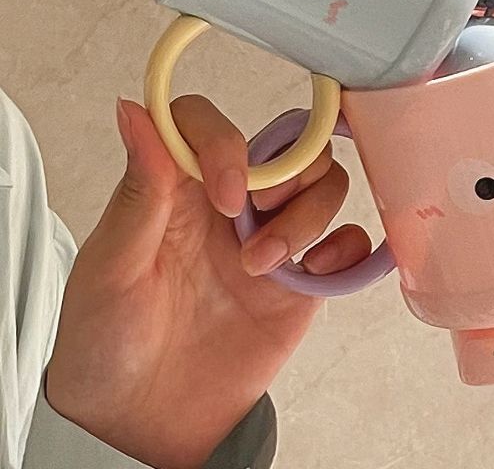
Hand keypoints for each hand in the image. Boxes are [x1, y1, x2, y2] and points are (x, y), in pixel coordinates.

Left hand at [46, 96, 369, 468]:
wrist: (145, 421)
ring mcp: (270, 238)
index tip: (225, 193)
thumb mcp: (112, 268)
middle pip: (287, 144)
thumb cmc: (109, 342)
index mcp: (177, 189)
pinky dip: (346, 249)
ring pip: (324, 184)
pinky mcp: (300, 279)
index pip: (208, 123)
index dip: (225, 142)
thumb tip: (132, 109)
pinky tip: (313, 272)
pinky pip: (347, 242)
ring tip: (265, 266)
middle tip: (258, 216)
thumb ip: (139, 192)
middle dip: (286, 175)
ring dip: (308, 217)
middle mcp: (230, 204)